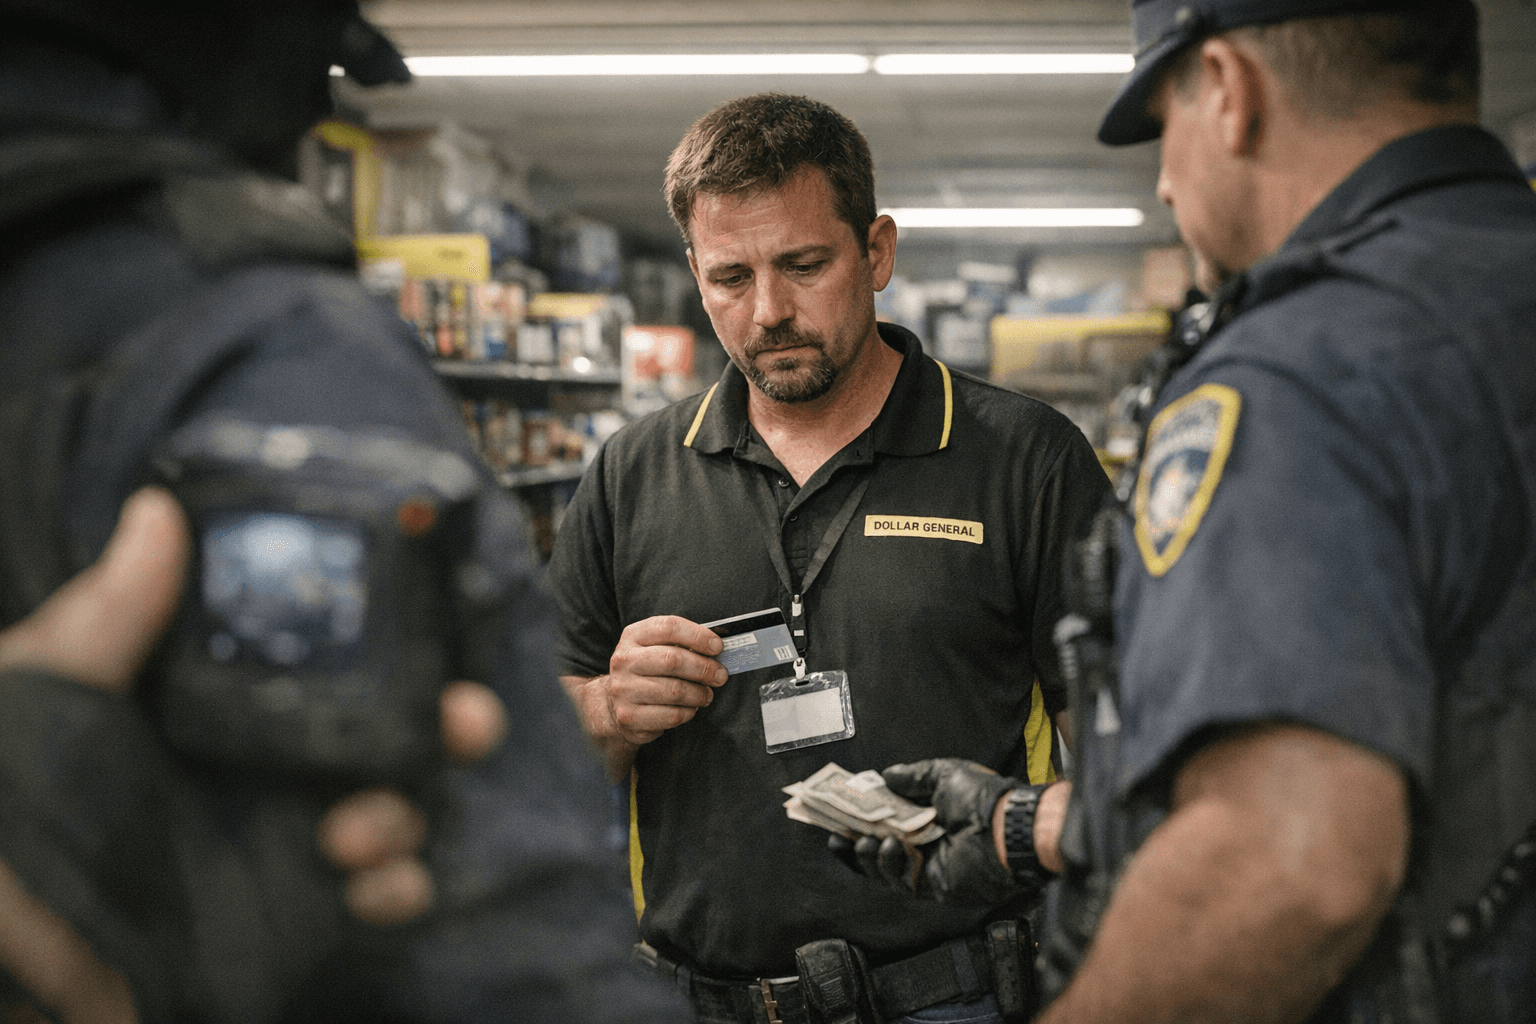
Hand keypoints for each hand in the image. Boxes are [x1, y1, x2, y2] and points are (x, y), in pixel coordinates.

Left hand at [0, 488, 510, 1018]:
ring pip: (403, 802)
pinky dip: (402, 887)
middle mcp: (263, 761)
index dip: (384, 630)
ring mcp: (288, 839)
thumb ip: (103, 619)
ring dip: (409, 807)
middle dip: (447, 718)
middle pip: (389, 723)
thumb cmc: (13, 817)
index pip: (319, 649)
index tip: (427, 611)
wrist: (4, 974)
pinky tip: (372, 886)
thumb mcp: (40, 700)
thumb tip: (159, 512)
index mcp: (208, 700)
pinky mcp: (301, 919)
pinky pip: (386, 894)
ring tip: (351, 833)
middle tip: (462, 720)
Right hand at [563, 615, 724, 776]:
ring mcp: (623, 689)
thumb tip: (718, 649)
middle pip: (673, 659)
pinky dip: (688, 713)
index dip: (698, 636)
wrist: (615, 702)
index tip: (718, 647)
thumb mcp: (658, 647)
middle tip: (720, 676)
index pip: (669, 627)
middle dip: (704, 668)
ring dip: (699, 694)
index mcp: (633, 636)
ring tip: (707, 694)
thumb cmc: (649, 670)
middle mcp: (624, 660)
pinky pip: (671, 715)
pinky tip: (690, 708)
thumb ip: (684, 643)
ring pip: (674, 691)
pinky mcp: (628, 716)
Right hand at [830, 758, 1020, 905]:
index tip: (841, 811)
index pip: (890, 819)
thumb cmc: (981, 799)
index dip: (864, 818)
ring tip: (865, 840)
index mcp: (931, 817)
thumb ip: (913, 777)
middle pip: (881, 847)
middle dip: (856, 841)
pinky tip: (887, 847)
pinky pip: (901, 881)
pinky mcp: (933, 886)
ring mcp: (929, 866)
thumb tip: (887, 775)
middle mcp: (928, 843)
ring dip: (870, 855)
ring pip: (886, 868)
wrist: (1006, 829)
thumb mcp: (943, 775)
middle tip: (838, 832)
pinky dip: (889, 866)